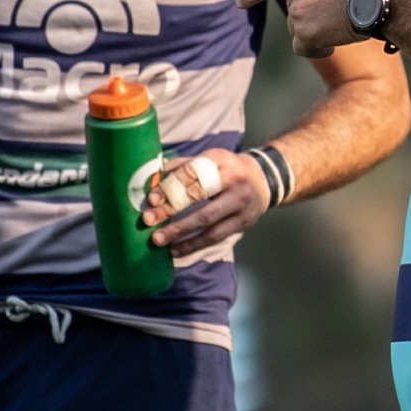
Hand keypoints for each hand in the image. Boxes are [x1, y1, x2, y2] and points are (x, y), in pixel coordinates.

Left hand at [141, 149, 273, 257]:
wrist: (262, 181)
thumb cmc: (226, 170)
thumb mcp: (209, 160)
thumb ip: (182, 167)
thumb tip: (152, 181)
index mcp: (222, 161)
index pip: (193, 173)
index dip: (171, 186)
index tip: (152, 199)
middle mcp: (235, 181)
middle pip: (199, 198)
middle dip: (171, 211)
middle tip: (148, 221)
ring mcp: (241, 204)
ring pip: (208, 223)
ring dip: (181, 234)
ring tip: (159, 241)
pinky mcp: (244, 223)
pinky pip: (216, 237)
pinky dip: (194, 245)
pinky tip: (176, 250)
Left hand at [237, 0, 377, 56]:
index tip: (239, 2)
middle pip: (295, 15)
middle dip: (312, 20)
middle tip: (338, 18)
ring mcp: (296, 12)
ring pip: (300, 32)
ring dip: (317, 33)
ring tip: (342, 25)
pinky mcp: (303, 33)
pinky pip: (303, 48)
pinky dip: (317, 50)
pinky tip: (333, 45)